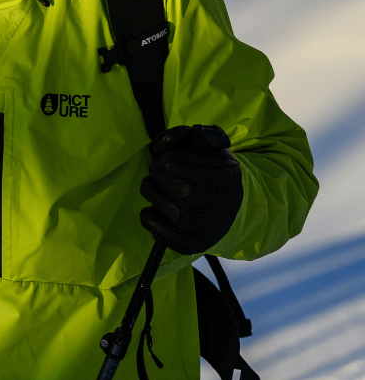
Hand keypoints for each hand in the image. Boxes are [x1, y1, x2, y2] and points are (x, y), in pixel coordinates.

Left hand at [139, 124, 242, 254]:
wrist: (218, 202)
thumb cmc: (205, 166)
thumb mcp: (203, 144)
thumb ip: (187, 135)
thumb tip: (162, 144)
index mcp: (231, 178)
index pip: (213, 174)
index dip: (186, 167)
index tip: (165, 160)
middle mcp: (225, 207)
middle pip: (189, 194)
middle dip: (163, 177)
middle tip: (154, 166)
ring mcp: (210, 228)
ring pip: (178, 214)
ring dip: (154, 194)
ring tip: (148, 183)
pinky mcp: (193, 244)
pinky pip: (169, 237)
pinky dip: (151, 220)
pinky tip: (149, 207)